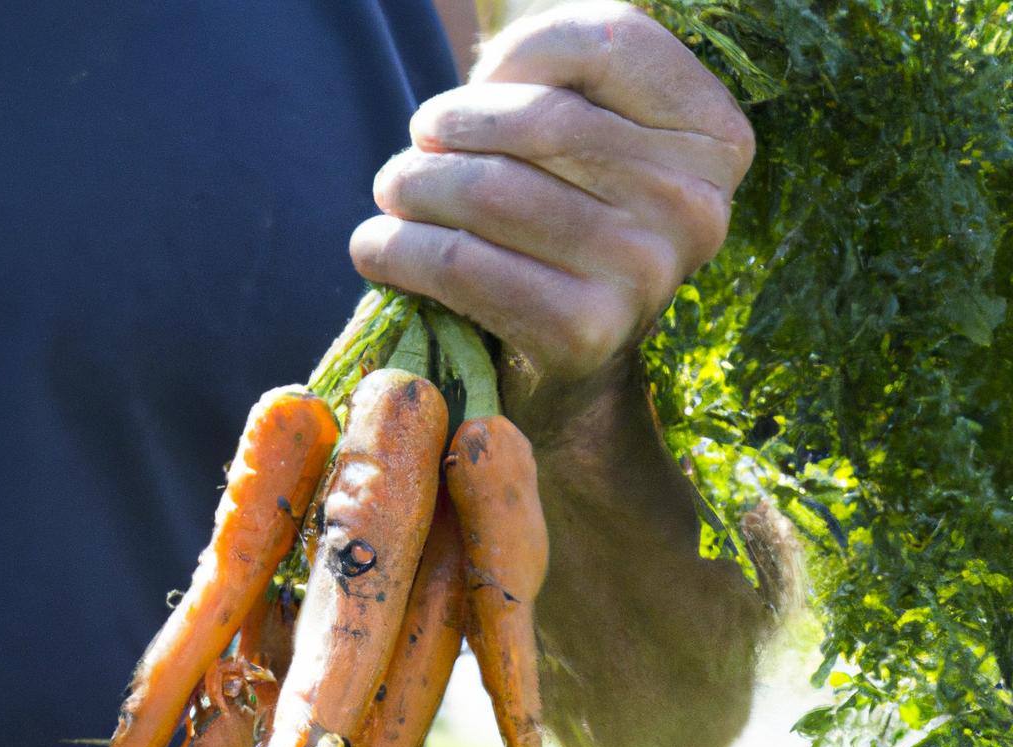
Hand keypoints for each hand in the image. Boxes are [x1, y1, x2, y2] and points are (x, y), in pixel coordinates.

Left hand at [350, 0, 753, 381]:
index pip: (609, 39)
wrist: (573, 361)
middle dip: (446, 128)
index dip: (520, 50)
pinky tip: (376, 248)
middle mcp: (695, 208)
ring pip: (488, 190)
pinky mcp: (584, 333)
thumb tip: (478, 82)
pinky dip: (396, 250)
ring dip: (410, 186)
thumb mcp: (593, 147)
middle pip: (537, 120)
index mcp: (715, 142)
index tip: (479, 86)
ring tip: (394, 194)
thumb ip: (563, 85)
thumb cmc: (569, 230)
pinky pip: (460, 264)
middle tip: (412, 154)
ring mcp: (645, 275)